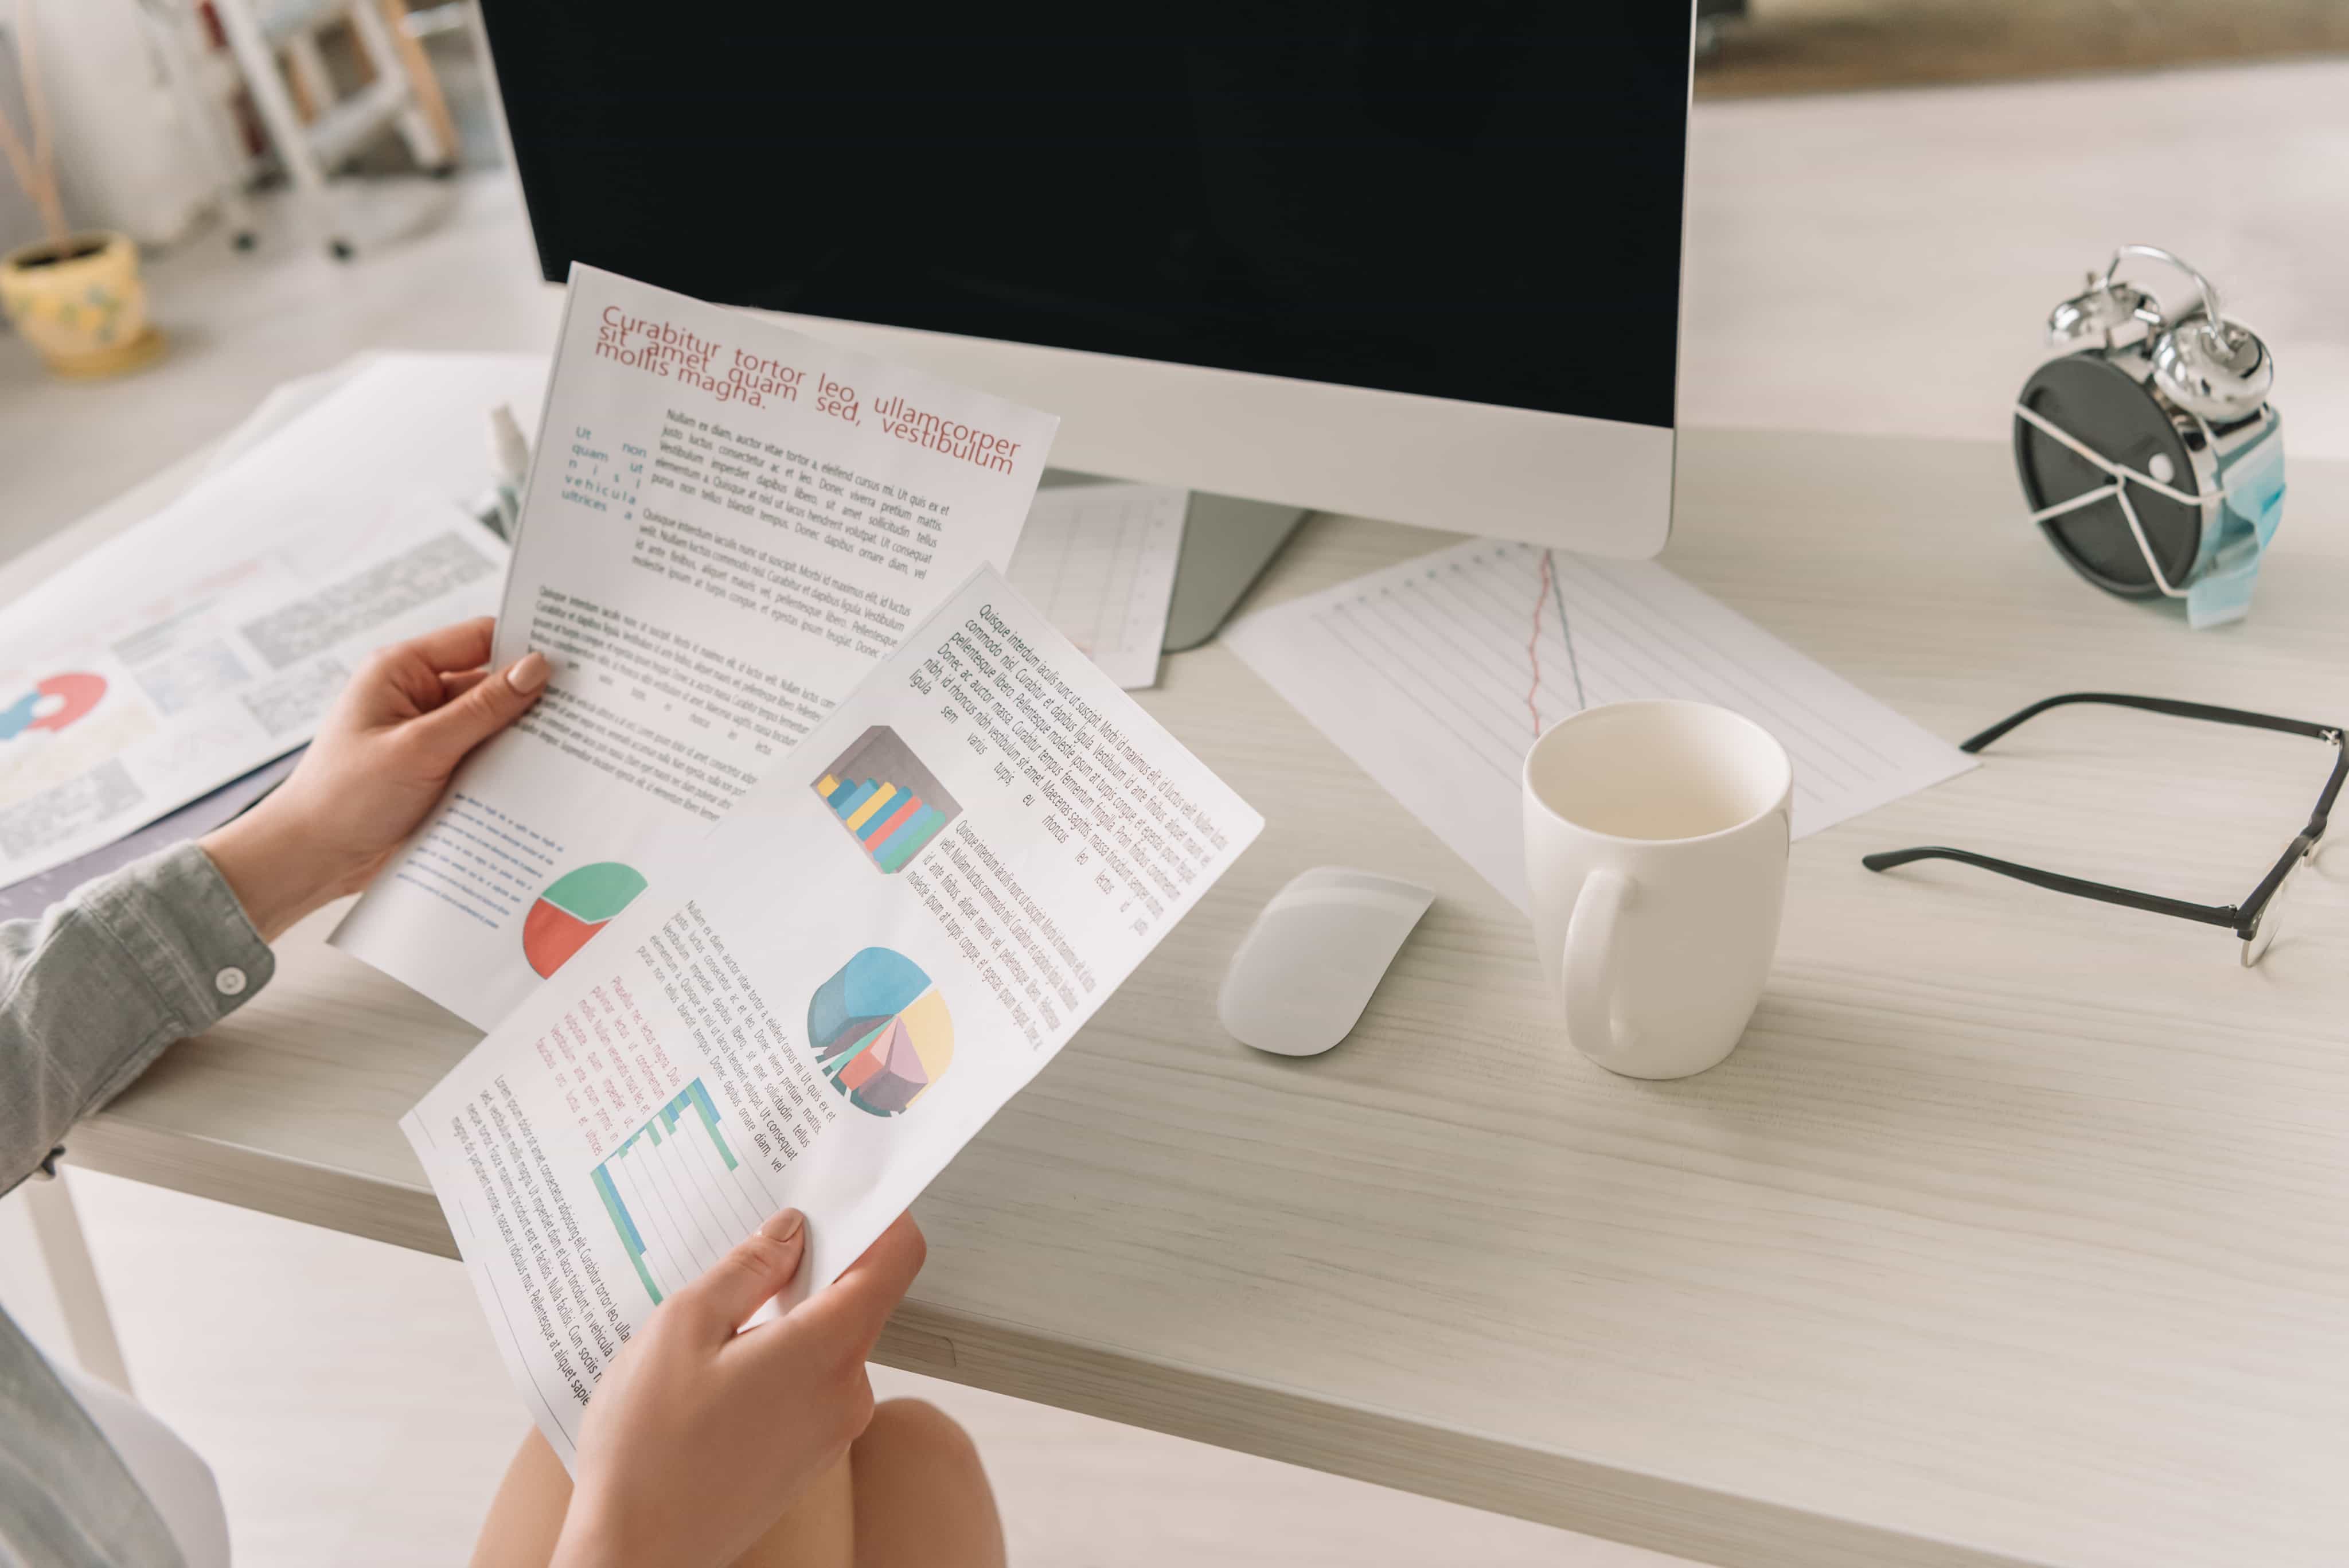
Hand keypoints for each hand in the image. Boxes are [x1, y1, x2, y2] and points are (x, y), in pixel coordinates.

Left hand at [201, 617, 547, 938]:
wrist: (311, 860)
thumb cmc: (345, 797)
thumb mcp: (419, 748)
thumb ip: (481, 709)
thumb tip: (537, 669)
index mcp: (402, 670)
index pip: (479, 638)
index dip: (526, 644)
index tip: (577, 657)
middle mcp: (417, 696)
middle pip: (492, 683)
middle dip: (532, 698)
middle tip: (588, 709)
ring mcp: (429, 735)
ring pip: (494, 725)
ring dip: (522, 739)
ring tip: (574, 749)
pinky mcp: (438, 770)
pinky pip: (485, 758)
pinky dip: (509, 767)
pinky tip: (541, 779)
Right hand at [552, 1211, 926, 1567]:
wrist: (636, 1555)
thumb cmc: (648, 1449)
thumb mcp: (681, 1328)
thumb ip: (746, 1270)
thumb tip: (791, 1231)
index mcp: (826, 1349)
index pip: (896, 1259)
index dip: (881, 1215)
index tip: (846, 1192)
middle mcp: (847, 1390)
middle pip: (858, 1299)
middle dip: (812, 1266)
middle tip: (750, 1246)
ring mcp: (832, 1429)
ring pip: (827, 1343)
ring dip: (784, 1318)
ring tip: (713, 1321)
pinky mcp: (809, 1456)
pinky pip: (808, 1385)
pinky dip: (776, 1362)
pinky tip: (715, 1371)